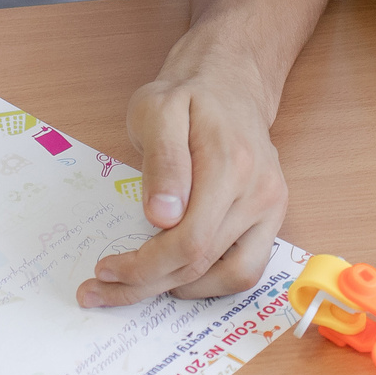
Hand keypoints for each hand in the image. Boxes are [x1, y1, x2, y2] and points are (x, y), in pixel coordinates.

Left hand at [80, 50, 286, 305]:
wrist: (231, 83)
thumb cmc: (189, 96)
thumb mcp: (158, 111)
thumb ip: (162, 160)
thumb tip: (162, 217)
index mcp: (231, 164)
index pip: (189, 240)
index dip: (144, 267)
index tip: (105, 270)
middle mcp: (260, 192)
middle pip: (203, 264)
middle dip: (147, 284)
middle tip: (103, 289)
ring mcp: (271, 207)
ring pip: (231, 277)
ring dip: (180, 291)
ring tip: (139, 284)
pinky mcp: (273, 217)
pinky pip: (247, 269)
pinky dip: (210, 283)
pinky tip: (176, 275)